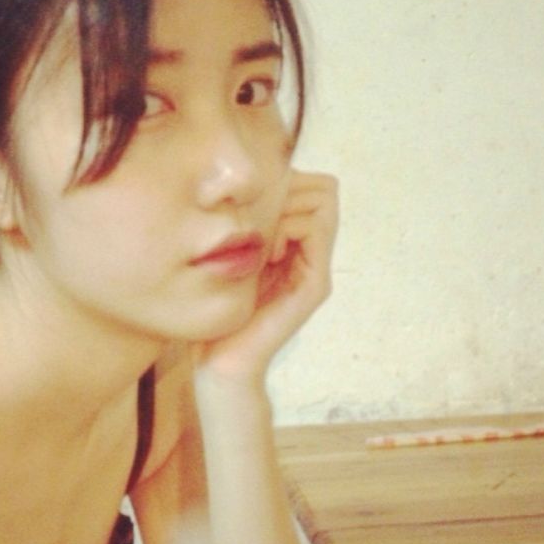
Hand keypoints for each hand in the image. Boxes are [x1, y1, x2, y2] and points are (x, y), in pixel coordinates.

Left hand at [193, 169, 338, 389]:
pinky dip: (288, 229)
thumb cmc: (218, 305)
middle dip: (289, 192)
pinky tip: (265, 253)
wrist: (221, 361)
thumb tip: (249, 184)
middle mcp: (313, 254)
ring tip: (262, 240)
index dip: (289, 183)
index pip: (316, 187)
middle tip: (259, 221)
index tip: (255, 208)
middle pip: (325, 191)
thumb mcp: (231, 253)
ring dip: (287, 210)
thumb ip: (247, 224)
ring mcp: (317, 270)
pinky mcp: (314, 286)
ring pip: (324, 205)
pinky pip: (315, 231)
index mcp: (295, 245)